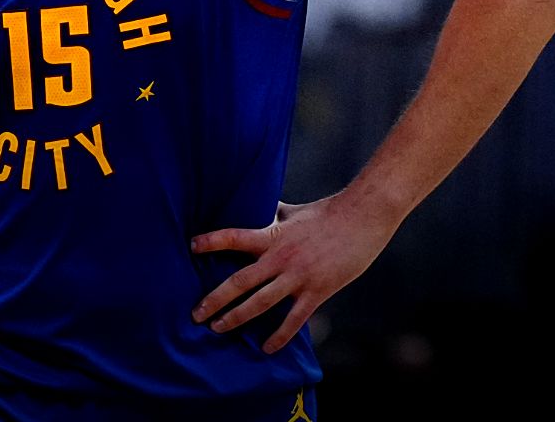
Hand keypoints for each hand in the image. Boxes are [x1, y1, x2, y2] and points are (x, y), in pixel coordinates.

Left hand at [189, 195, 389, 353]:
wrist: (363, 217)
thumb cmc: (329, 212)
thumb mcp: (295, 212)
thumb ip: (274, 215)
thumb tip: (260, 206)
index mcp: (273, 235)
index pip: (235, 237)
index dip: (212, 241)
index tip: (191, 247)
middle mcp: (280, 258)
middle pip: (239, 281)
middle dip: (214, 299)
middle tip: (195, 313)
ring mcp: (298, 276)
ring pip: (260, 303)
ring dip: (236, 318)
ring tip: (218, 329)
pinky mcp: (317, 291)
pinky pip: (294, 320)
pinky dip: (279, 336)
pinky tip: (266, 348)